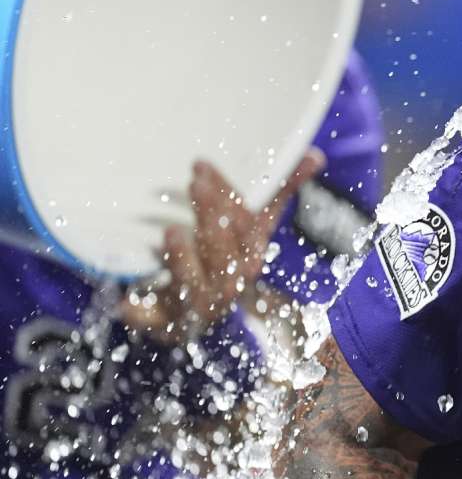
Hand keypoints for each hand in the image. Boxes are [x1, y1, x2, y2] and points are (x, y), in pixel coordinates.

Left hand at [123, 149, 324, 343]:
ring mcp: (198, 305)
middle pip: (223, 252)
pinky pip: (154, 321)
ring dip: (183, 259)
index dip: (225, 196)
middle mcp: (229, 284)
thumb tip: (317, 154)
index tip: (200, 167)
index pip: (244, 226)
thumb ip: (281, 191)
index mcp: (250, 258)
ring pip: (193, 284)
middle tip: (194, 184)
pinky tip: (127, 302)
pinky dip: (142, 315)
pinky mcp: (167, 323)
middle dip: (210, 217)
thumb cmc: (229, 259)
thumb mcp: (254, 225)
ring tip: (170, 231)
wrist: (207, 317)